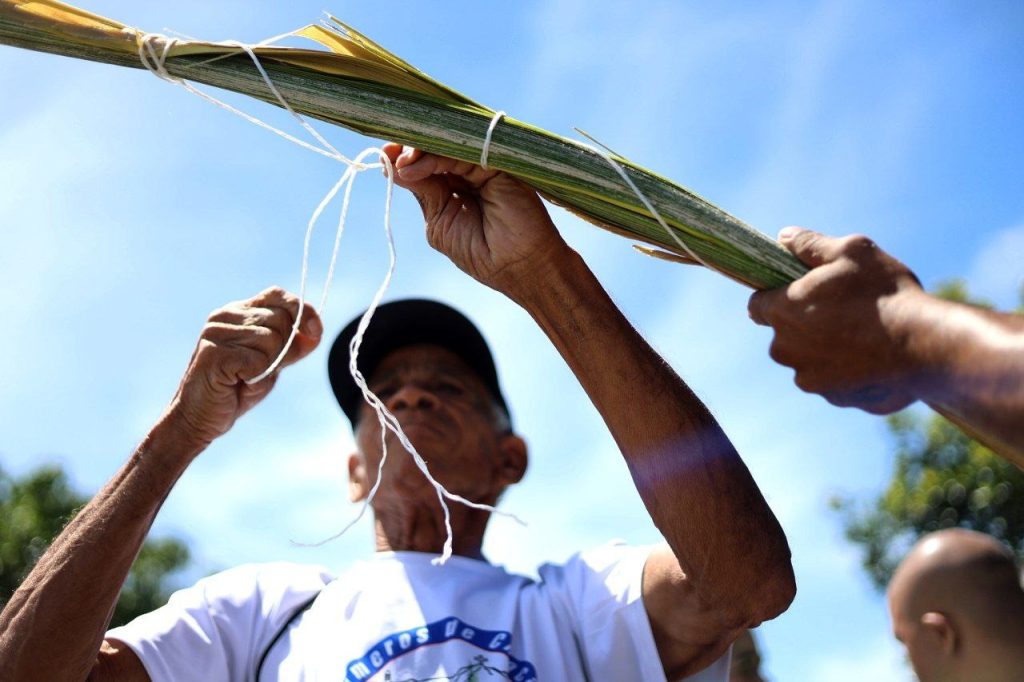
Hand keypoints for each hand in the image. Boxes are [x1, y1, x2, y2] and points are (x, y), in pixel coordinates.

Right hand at [162, 287, 321, 453]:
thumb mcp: (271, 363)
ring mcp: (217, 332)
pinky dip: (255, 378)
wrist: (199, 418)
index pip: (277, 294)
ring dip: (268, 366)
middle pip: (281, 320)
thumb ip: (292, 345)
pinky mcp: (213, 353)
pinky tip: (236, 383)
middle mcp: (225, 315)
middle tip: (260, 369)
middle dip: (283, 349)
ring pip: (272, 340)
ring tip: (244, 377)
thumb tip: (315, 330)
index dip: (301, 310)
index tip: (314, 330)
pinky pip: (257, 361)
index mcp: (238, 311)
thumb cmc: (235, 389)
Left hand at [382, 143, 570, 298]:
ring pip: (448, 146)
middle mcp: (469, 173)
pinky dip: (438, 155)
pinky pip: (465, 150)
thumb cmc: (482, 254)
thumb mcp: (441, 222)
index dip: (405, 157)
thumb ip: (424, 191)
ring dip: (421, 151)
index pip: (425, 164)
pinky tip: (418, 165)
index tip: (386, 154)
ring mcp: (484, 166)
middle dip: (410, 149)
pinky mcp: (499, 164)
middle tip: (391, 153)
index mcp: (453, 188)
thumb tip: (394, 165)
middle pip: (435, 149)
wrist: (522, 267)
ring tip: (403, 162)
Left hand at [747, 227, 926, 413]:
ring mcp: (809, 378)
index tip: (797, 291)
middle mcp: (786, 349)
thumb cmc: (885, 294)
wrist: (925, 347)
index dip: (775, 296)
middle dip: (804, 323)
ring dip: (825, 349)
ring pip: (808, 359)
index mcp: (783, 311)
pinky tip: (875, 357)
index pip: (757, 305)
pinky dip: (847, 371)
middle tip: (841, 309)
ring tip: (862, 333)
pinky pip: (834, 380)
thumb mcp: (851, 251)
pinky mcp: (834, 398)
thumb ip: (810, 245)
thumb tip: (783, 237)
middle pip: (784, 334)